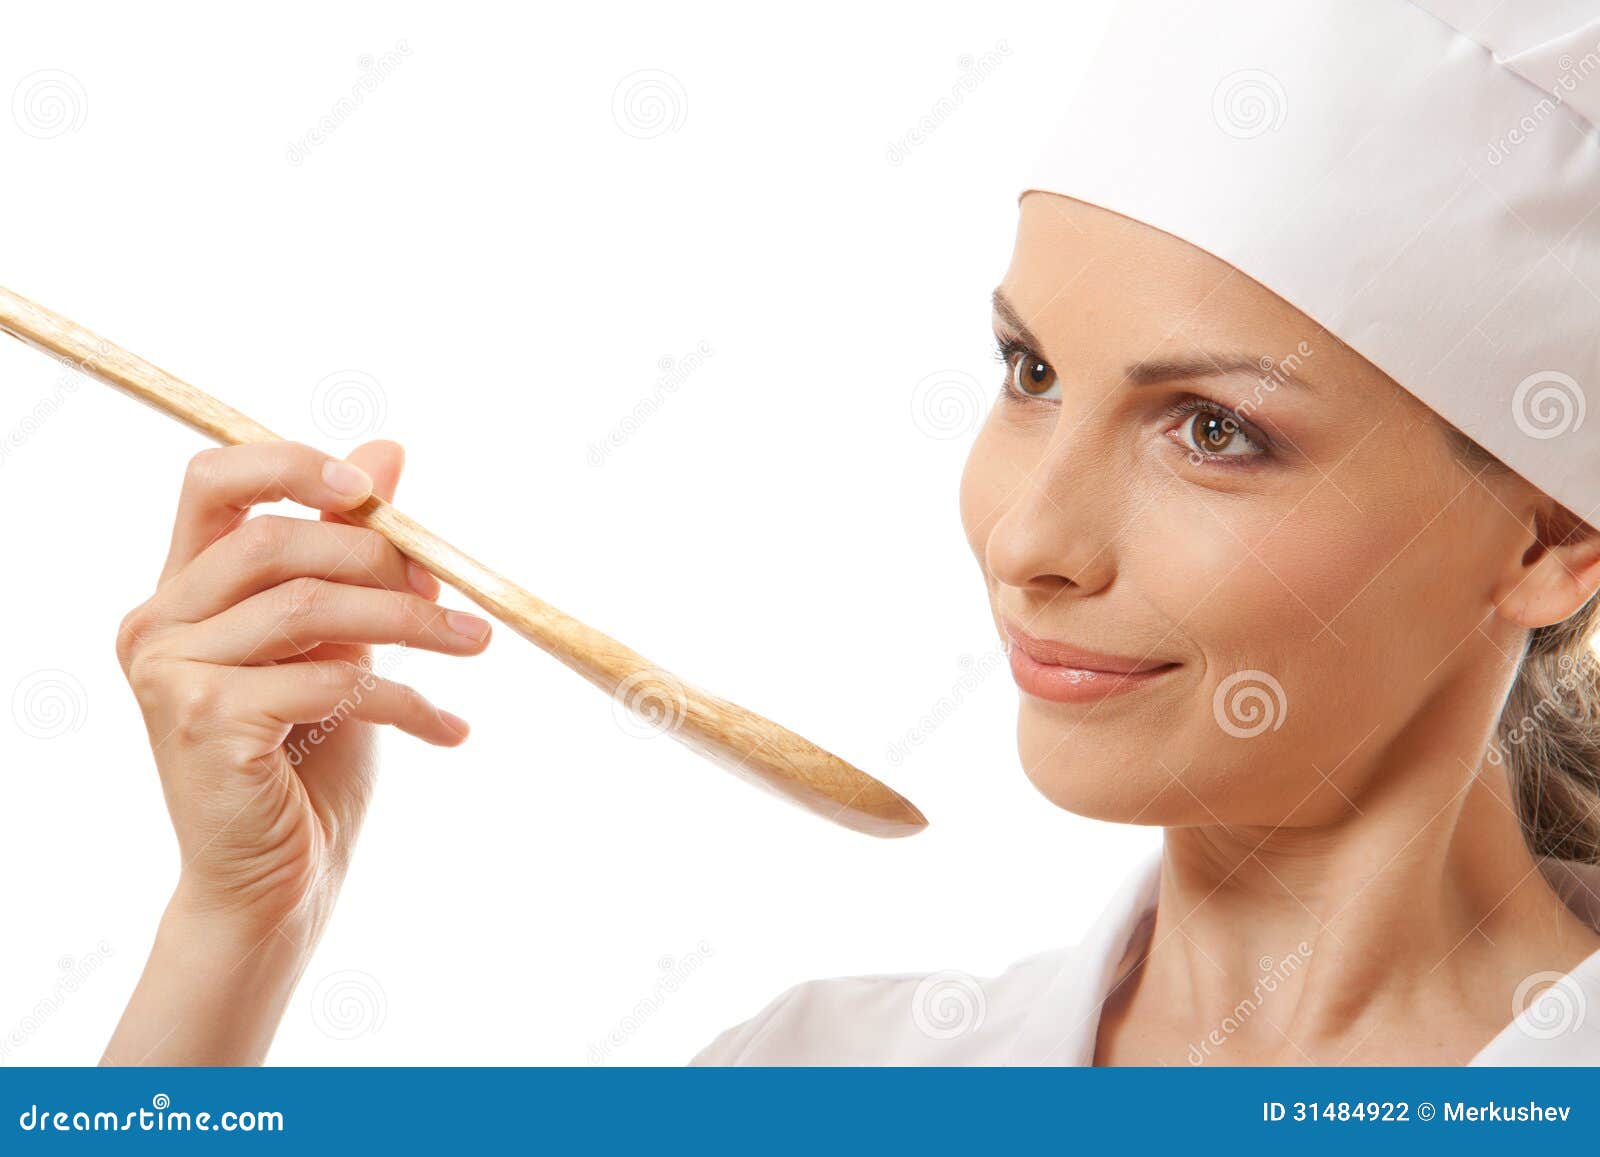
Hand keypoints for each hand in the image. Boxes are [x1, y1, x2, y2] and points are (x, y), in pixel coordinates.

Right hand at [105, 440, 490, 1063]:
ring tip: (477, 646)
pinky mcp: (204, 722)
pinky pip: (328, 678)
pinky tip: (449, 729)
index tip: (374, 488)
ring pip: (310, 606)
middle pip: (275, 542)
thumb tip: (387, 450)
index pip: (212, 480)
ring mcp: (170, 673)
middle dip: (382, 559)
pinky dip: (406, 699)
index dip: (291, 464)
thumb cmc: (308, 762)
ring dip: (414, 623)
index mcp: (182, 591)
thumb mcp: (339, 642)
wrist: (278, 883)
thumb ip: (350, 554)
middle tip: (457, 599)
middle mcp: (157, 623)